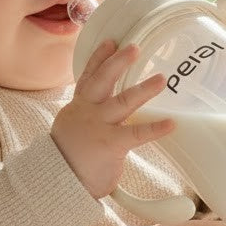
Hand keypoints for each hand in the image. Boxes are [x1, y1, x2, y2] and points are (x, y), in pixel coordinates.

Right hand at [51, 39, 173, 198]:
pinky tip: (171, 123)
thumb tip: (107, 116)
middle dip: (118, 62)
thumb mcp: (71, 132)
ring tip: (161, 79)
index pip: (88, 77)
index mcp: (78, 108)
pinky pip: (136, 133)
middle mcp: (87, 112)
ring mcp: (98, 126)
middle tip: (134, 47)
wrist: (55, 184)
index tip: (111, 41)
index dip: (99, 57)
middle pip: (102, 80)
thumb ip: (88, 120)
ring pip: (122, 101)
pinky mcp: (110, 144)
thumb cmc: (67, 162)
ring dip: (143, 89)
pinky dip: (155, 128)